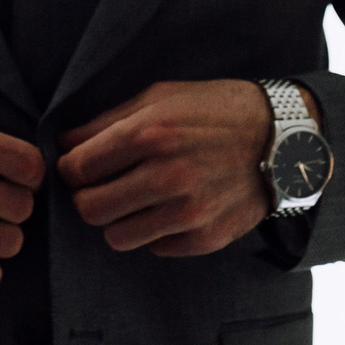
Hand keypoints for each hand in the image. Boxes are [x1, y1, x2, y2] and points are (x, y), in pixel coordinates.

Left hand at [59, 79, 279, 258]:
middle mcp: (167, 176)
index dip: (70, 169)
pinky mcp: (206, 237)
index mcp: (149, 134)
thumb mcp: (159, 97)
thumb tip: (62, 143)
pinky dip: (155, 232)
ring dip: (118, 220)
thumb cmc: (214, 110)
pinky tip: (169, 208)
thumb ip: (106, 121)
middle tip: (100, 188)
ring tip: (135, 200)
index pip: (76, 169)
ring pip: (117, 237)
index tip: (78, 168)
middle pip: (90, 210)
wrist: (282, 138)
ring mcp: (188, 212)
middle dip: (87, 199)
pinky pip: (155, 248)